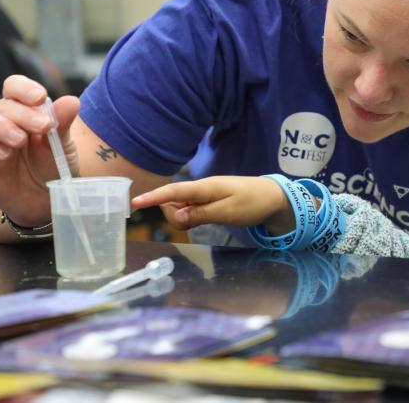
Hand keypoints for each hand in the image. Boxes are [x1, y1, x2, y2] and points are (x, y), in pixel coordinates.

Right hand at [0, 75, 78, 226]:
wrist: (44, 201)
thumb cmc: (52, 167)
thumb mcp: (63, 146)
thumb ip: (63, 124)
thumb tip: (71, 100)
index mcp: (24, 110)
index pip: (14, 87)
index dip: (23, 88)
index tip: (40, 97)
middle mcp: (3, 120)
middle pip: (3, 105)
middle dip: (24, 113)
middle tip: (44, 126)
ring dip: (2, 126)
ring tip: (21, 140)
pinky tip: (5, 154)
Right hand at [132, 176, 292, 232]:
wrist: (274, 198)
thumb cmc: (253, 203)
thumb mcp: (229, 212)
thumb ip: (202, 214)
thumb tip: (177, 216)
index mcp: (206, 187)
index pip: (173, 191)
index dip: (153, 197)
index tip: (135, 202)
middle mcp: (201, 188)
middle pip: (172, 201)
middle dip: (174, 215)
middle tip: (197, 222)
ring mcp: (204, 194)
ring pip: (180, 206)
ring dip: (183, 217)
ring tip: (208, 219)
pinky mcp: (208, 201)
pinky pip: (189, 208)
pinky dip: (190, 216)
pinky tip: (202, 219)